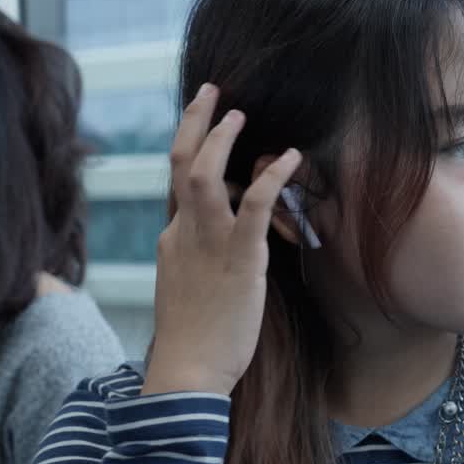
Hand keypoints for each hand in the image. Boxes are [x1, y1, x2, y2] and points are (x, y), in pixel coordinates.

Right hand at [140, 84, 301, 396]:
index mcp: (172, 240)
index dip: (193, 150)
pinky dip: (271, 176)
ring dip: (222, 137)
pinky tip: (290, 157)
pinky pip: (252, 205)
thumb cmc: (195, 340)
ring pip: (204, 173)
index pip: (178, 184)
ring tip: (239, 111)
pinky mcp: (239, 259)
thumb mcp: (191, 291)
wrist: (188, 371)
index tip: (206, 126)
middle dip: (195, 123)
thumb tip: (223, 245)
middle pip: (179, 163)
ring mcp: (208, 243)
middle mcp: (183, 233)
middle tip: (213, 92)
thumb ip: (203, 261)